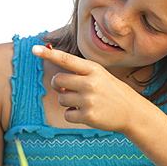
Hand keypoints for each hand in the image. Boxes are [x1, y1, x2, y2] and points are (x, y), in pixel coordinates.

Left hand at [32, 45, 146, 132]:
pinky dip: (72, 114)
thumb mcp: (100, 75)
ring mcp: (89, 100)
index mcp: (94, 69)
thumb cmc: (112, 91)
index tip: (34, 49)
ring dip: (67, 101)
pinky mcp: (87, 116)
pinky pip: (67, 114)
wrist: (131, 111)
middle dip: (58, 85)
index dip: (50, 54)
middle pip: (57, 80)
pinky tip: (85, 113)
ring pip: (61, 98)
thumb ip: (80, 74)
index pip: (67, 59)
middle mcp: (90, 83)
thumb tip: (56, 80)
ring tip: (84, 102)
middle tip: (67, 88)